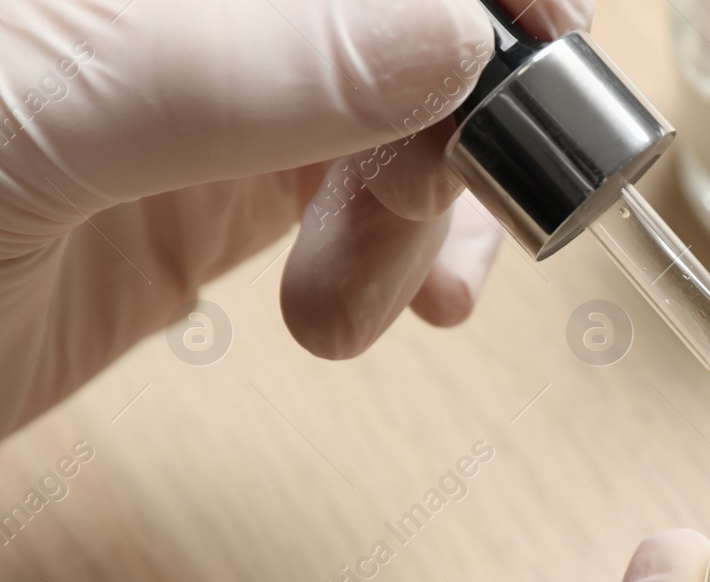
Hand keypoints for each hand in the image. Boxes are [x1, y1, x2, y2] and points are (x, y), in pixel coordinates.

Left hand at [0, 0, 588, 436]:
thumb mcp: (46, 110)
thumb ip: (252, 64)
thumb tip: (455, 34)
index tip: (549, 35)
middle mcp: (202, 6)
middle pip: (412, 17)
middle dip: (458, 111)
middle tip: (435, 200)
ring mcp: (218, 90)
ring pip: (410, 116)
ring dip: (430, 217)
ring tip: (352, 307)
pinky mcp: (220, 195)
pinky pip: (372, 203)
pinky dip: (414, 260)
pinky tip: (397, 312)